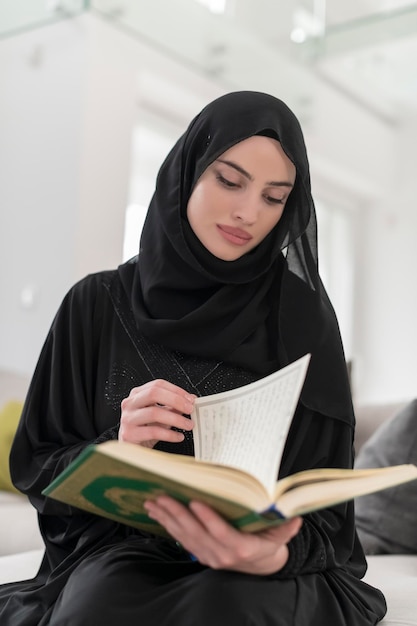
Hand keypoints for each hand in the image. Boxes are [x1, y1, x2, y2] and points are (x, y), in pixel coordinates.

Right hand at [119, 380, 195, 447]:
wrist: (131, 450)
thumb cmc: (144, 430)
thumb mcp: (160, 415)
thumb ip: (173, 406)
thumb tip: (191, 400)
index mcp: (137, 394)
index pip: (158, 384)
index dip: (176, 390)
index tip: (191, 399)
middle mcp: (130, 403)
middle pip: (154, 393)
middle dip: (176, 400)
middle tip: (190, 409)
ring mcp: (128, 418)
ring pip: (154, 413)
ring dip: (176, 419)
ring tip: (188, 425)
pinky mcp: (129, 434)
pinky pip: (153, 432)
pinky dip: (170, 434)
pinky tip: (178, 436)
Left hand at [144, 496, 301, 574]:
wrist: (262, 568)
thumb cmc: (269, 545)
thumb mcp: (280, 537)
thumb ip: (285, 527)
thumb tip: (295, 516)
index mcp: (242, 547)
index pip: (221, 532)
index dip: (208, 518)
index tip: (195, 502)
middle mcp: (222, 554)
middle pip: (196, 533)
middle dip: (177, 514)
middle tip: (162, 497)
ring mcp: (210, 557)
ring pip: (185, 536)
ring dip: (167, 519)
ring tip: (153, 502)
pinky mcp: (201, 555)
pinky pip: (182, 540)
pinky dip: (169, 526)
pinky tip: (158, 514)